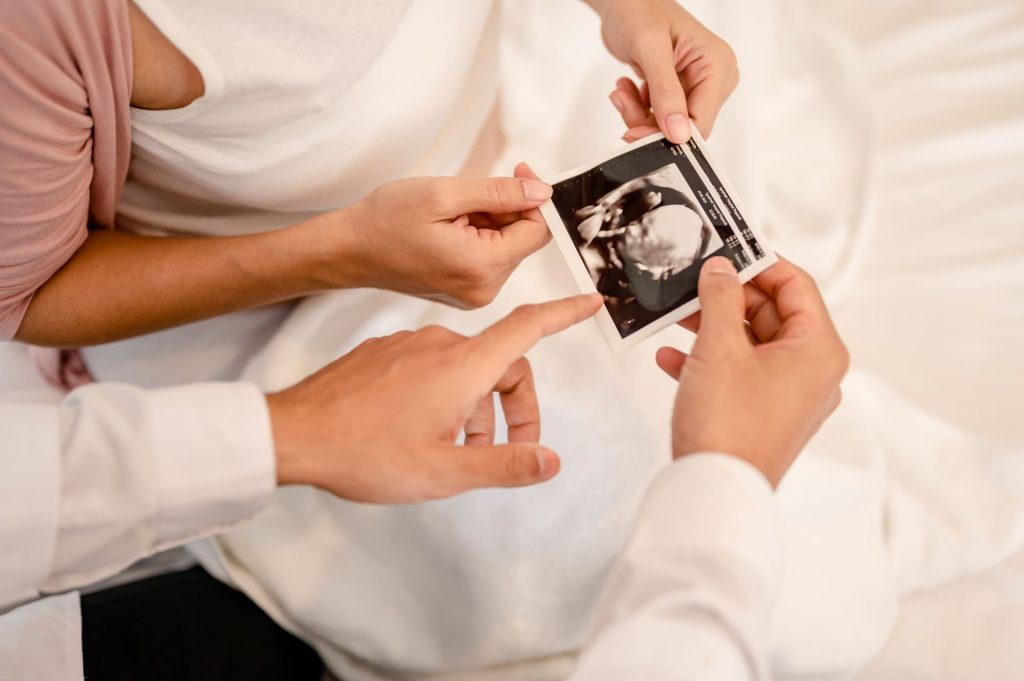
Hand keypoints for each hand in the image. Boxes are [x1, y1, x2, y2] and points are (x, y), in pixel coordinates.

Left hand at [266, 294, 602, 502]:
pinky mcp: (383, 352)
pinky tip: (420, 430)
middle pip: (501, 361)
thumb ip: (504, 464)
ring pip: (464, 368)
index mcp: (463, 365)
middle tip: (504, 452)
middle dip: (514, 406)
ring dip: (475, 406)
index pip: (528, 327)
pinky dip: (444, 395)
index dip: (564, 314)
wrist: (293, 434)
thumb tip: (551, 461)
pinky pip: (430, 365)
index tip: (590, 302)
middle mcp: (439, 344)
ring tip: (454, 450)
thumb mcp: (444, 472)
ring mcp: (408, 345)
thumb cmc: (366, 453)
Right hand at [333, 164, 552, 308]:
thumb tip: (542, 192)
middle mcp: (483, 290)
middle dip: (506, 210)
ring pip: (507, 248)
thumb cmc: (386, 220)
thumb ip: (500, 193)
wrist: (350, 250)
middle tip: (466, 195)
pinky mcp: (466, 293)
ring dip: (491, 223)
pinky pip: (490, 259)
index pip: (537, 231)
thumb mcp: (444, 194)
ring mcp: (474, 296)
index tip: (517, 170)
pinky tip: (449, 230)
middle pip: (523, 240)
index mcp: (481, 267)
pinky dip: (479, 237)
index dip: (533, 197)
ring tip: (451, 215)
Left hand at [587, 0, 738, 141]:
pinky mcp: (678, 92)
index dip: (669, 135)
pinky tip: (627, 87)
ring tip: (622, 92)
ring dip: (638, 114)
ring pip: (668, 126)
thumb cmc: (640, 10)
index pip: (701, 121)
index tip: (635, 133)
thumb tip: (679, 133)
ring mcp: (696, 86)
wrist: (625, 1)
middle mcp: (713, 79)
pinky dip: (638, 108)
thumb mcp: (651, 49)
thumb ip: (665, 92)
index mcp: (718, 65)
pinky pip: (659, 117)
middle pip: (684, 127)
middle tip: (623, 103)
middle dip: (649, 123)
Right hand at [657, 256, 848, 486]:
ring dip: (713, 327)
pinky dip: (709, 362)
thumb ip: (720, 298)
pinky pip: (740, 374)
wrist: (715, 494)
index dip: (760, 262)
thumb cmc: (728, 424)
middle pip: (774, 313)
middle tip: (693, 281)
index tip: (726, 249)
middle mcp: (813, 373)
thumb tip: (721, 269)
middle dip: (729, 297)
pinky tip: (670, 358)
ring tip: (675, 315)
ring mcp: (790, 397)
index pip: (797, 285)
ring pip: (752, 344)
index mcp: (819, 350)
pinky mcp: (764, 415)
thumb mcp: (719, 347)